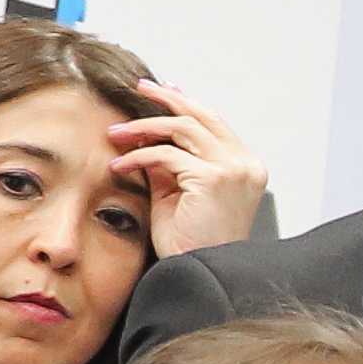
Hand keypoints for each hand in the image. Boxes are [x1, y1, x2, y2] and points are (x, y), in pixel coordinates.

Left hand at [107, 82, 271, 258]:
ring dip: (144, 126)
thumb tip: (150, 135)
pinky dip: (138, 156)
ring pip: (183, 128)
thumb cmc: (191, 244)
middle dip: (167, 99)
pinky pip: (167, 155)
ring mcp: (233, 169)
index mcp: (245, 168)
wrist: (198, 275)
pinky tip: (120, 164)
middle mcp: (245, 164)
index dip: (186, 105)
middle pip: (202, 116)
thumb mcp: (178, 194)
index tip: (162, 92)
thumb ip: (170, 164)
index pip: (214, 124)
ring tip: (116, 132)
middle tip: (139, 89)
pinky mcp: (213, 179)